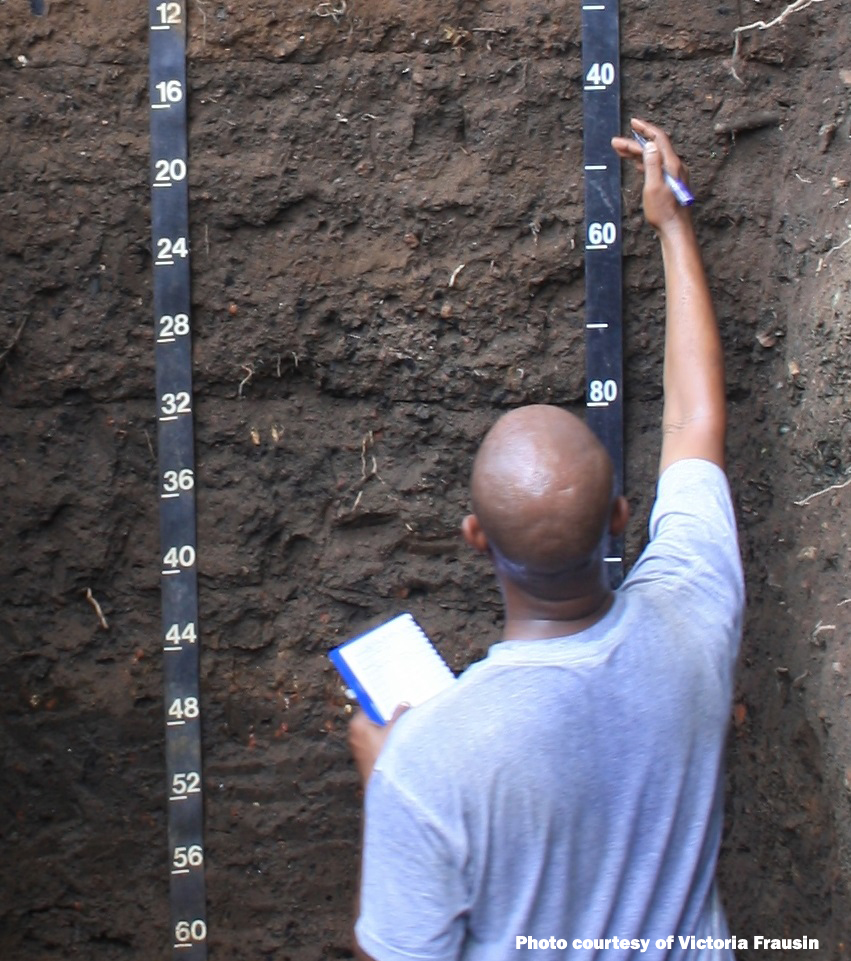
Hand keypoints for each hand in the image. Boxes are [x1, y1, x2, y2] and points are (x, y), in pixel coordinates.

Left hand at [348, 703, 409, 784]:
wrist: (382, 787)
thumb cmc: (385, 757)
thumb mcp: (395, 730)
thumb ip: (400, 715)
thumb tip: (404, 705)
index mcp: (357, 723)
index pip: (370, 705)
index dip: (382, 700)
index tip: (392, 695)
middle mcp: (354, 734)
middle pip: (373, 717)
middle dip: (386, 715)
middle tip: (401, 710)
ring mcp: (358, 746)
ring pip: (375, 731)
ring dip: (387, 729)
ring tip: (401, 726)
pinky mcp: (364, 757)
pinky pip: (375, 742)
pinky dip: (385, 740)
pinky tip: (398, 742)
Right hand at [611, 118, 690, 232]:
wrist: (675, 229)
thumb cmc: (664, 212)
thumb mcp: (654, 187)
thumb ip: (652, 164)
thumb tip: (649, 145)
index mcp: (671, 165)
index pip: (658, 139)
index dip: (645, 129)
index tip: (633, 123)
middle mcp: (675, 167)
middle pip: (654, 147)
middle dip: (635, 142)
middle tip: (617, 142)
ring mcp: (674, 175)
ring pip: (654, 157)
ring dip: (637, 153)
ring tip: (621, 151)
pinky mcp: (671, 183)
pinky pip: (656, 165)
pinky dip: (644, 161)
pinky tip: (636, 163)